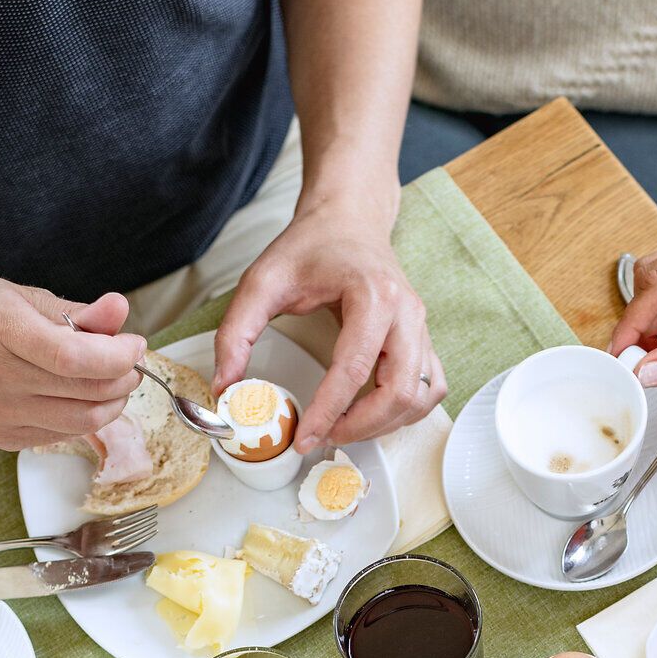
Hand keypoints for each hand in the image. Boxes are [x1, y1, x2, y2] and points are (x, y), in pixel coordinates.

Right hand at [0, 280, 145, 450]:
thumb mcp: (13, 296)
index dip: (117, 355)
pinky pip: (61, 435)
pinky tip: (81, 396)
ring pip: (81, 421)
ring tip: (111, 379)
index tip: (134, 344)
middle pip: (85, 391)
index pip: (74, 357)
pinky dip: (84, 417)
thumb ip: (71, 310)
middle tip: (127, 360)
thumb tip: (119, 309)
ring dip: (111, 401)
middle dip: (122, 376)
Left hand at [213, 200, 445, 451]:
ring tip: (344, 428)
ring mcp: (421, 328)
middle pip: (399, 391)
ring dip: (385, 425)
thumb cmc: (312, 246)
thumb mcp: (262, 281)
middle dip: (361, 427)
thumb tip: (226, 386)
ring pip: (420, 397)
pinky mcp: (424, 339)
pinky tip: (374, 415)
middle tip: (324, 437)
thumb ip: (236, 332)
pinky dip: (406, 412)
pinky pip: (430, 389)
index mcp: (373, 295)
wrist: (349, 219)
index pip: (354, 368)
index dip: (328, 411)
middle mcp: (407, 313)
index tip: (304, 438)